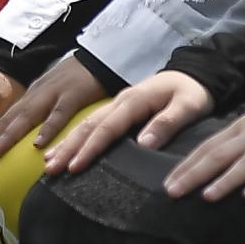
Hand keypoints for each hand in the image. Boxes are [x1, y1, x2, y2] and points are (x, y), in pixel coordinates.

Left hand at [0, 54, 110, 161]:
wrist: (102, 55)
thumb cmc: (79, 82)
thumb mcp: (54, 97)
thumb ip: (42, 116)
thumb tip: (30, 144)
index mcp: (32, 97)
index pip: (5, 119)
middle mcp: (38, 94)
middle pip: (9, 120)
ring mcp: (54, 93)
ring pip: (27, 116)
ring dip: (9, 135)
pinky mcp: (74, 94)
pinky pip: (60, 114)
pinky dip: (48, 129)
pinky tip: (38, 145)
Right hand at [40, 69, 212, 177]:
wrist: (195, 74)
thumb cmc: (193, 93)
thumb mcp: (189, 106)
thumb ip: (168, 123)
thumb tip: (145, 143)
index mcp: (134, 100)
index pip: (108, 127)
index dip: (90, 148)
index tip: (75, 167)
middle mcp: (120, 101)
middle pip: (88, 125)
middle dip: (68, 147)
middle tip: (50, 169)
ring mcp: (117, 104)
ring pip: (86, 124)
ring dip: (67, 143)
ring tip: (48, 163)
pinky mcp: (119, 110)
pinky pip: (92, 124)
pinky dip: (76, 138)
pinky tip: (66, 150)